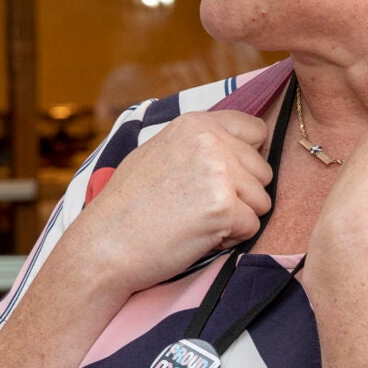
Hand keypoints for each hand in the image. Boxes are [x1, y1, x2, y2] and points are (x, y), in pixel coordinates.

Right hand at [55, 109, 276, 297]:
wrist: (105, 244)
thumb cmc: (127, 205)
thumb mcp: (158, 152)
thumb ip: (198, 144)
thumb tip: (237, 147)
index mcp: (195, 123)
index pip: (255, 131)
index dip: (247, 158)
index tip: (225, 177)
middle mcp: (210, 141)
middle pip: (262, 170)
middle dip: (242, 194)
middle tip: (200, 207)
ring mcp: (219, 173)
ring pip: (262, 200)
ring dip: (237, 217)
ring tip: (196, 221)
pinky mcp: (223, 208)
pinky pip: (251, 226)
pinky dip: (230, 238)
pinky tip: (197, 236)